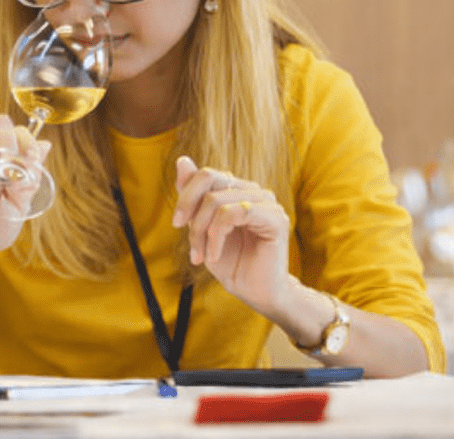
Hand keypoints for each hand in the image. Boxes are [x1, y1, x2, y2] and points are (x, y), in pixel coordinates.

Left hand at [173, 156, 291, 316]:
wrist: (255, 293)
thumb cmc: (231, 262)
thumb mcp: (202, 227)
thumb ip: (193, 196)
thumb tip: (182, 160)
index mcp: (238, 190)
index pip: (206, 174)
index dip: (186, 196)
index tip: (177, 224)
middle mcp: (253, 191)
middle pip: (209, 180)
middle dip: (191, 212)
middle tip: (190, 245)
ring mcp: (267, 202)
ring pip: (217, 201)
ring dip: (202, 232)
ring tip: (203, 256)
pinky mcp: (275, 218)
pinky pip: (234, 213)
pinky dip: (217, 236)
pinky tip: (215, 255)